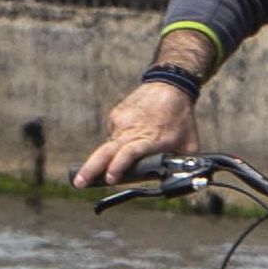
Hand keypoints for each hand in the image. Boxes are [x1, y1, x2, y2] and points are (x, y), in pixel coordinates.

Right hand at [76, 80, 200, 189]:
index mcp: (149, 139)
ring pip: (109, 146)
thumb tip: (178, 182)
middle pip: (106, 151)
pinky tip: (130, 138)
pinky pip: (114, 134)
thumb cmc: (181, 117)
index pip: (128, 153)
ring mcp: (121, 121)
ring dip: (107, 158)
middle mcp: (131, 129)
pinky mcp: (116, 115)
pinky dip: (119, 141)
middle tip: (78, 183)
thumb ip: (181, 165)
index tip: (109, 179)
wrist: (171, 85)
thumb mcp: (189, 145)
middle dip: (90, 169)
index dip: (117, 167)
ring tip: (113, 160)